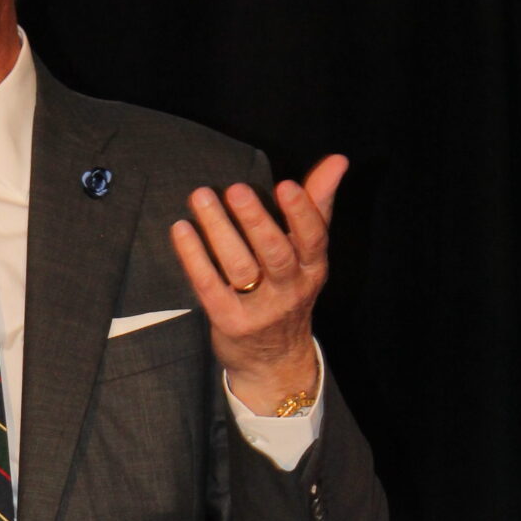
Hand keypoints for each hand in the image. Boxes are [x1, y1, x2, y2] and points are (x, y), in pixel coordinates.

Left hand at [170, 154, 347, 414]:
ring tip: (201, 198)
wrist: (275, 360)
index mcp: (312, 269)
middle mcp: (290, 290)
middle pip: (275, 253)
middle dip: (256, 220)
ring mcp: (259, 309)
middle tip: (235, 189)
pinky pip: (209, 286)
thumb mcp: (309, 253)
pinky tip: (182, 229)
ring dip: (219, 231)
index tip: (287, 184)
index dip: (302, 212)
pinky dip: (194, 257)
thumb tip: (338, 160)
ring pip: (239, 268)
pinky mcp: (229, 322)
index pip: (313, 239)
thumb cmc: (289, 291)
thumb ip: (318, 204)